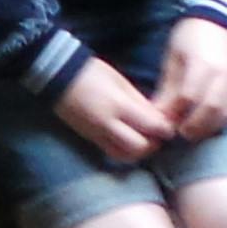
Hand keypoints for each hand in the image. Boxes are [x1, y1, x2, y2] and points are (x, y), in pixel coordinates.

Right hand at [53, 59, 171, 165]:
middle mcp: (107, 124)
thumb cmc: (91, 72)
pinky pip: (111, 152)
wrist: (56, 75)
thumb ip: (139, 101)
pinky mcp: (88, 138)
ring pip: (125, 156)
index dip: (165, 129)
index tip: (170, 126)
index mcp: (118, 105)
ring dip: (139, 152)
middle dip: (154, 144)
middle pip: (139, 147)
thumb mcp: (120, 81)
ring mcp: (96, 134)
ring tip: (145, 140)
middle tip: (159, 135)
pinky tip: (129, 142)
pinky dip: (124, 152)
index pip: (151, 126)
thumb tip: (158, 118)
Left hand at [152, 17, 226, 141]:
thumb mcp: (173, 57)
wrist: (222, 21)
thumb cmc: (191, 37)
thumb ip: (168, 87)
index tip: (163, 122)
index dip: (175, 113)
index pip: (189, 96)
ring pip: (226, 114)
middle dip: (193, 126)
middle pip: (210, 108)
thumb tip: (158, 115)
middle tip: (178, 133)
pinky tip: (207, 127)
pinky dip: (221, 123)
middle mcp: (223, 75)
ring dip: (208, 128)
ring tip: (191, 133)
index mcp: (202, 63)